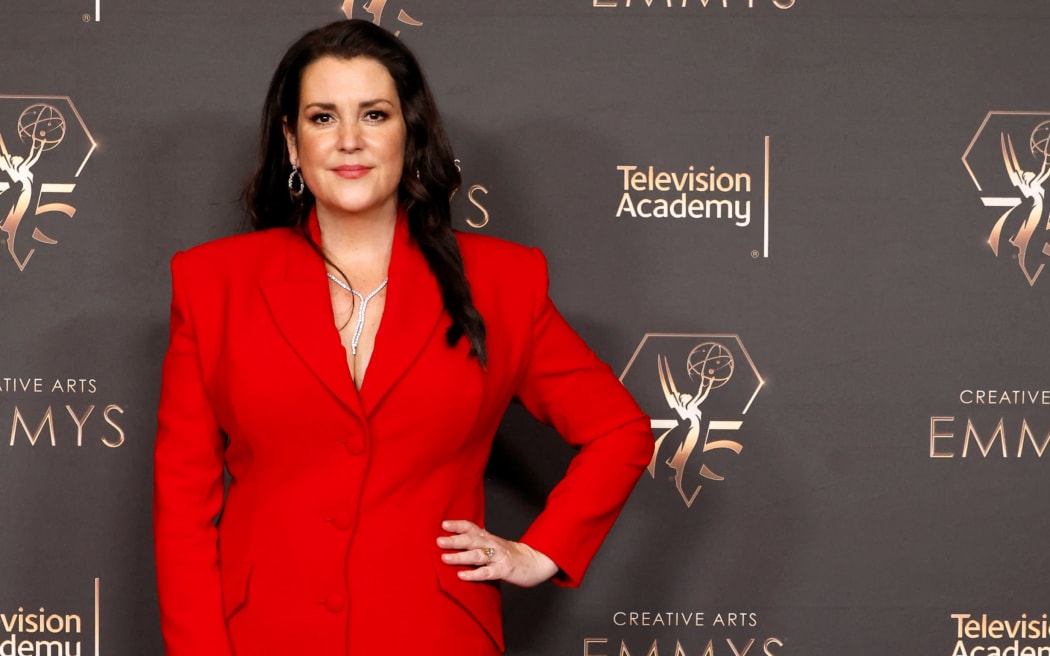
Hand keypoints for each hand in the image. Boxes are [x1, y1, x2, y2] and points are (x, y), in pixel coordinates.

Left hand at [436, 519, 558, 587]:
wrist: (536, 561)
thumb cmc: (511, 554)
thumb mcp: (495, 544)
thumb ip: (479, 541)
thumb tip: (456, 540)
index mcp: (489, 537)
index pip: (472, 527)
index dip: (458, 525)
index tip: (443, 524)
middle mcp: (493, 544)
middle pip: (472, 540)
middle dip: (454, 540)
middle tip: (438, 541)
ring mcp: (498, 557)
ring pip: (477, 555)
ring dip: (460, 556)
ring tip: (445, 558)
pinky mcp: (504, 570)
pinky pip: (487, 572)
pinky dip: (474, 574)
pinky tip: (462, 575)